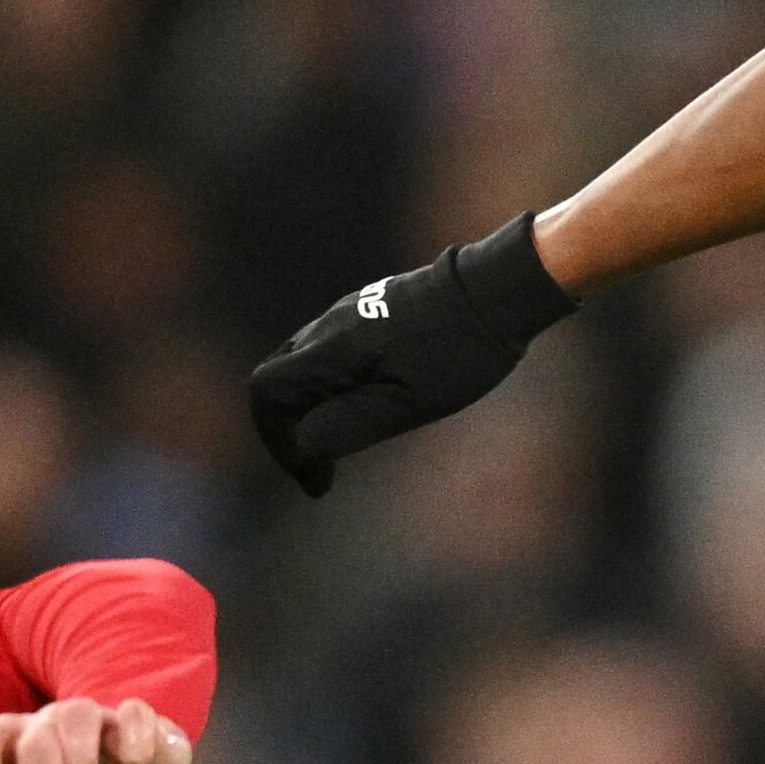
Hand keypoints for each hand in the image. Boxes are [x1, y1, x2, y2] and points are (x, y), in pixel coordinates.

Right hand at [244, 215, 572, 494]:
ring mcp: (348, 313)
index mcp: (332, 350)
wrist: (497, 290)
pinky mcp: (370, 309)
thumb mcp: (406, 406)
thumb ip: (346, 427)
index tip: (308, 473)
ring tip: (344, 445)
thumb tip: (302, 448)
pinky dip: (330, 387)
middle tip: (322, 470)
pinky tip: (366, 405)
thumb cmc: (458, 353)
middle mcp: (329, 326)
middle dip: (290, 429)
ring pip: (304, 365)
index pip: (266, 392)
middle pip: (279, 380)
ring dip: (311, 409)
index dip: (274, 439)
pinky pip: (329, 351)